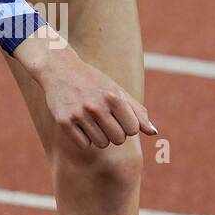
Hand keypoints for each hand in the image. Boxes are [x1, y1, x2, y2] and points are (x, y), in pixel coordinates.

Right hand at [15, 35, 156, 150]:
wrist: (59, 69)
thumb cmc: (94, 82)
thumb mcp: (118, 91)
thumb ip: (138, 112)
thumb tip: (154, 133)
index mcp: (113, 97)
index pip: (133, 129)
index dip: (128, 126)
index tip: (119, 117)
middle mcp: (96, 106)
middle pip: (118, 139)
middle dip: (115, 133)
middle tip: (106, 120)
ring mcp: (79, 114)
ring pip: (101, 144)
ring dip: (100, 137)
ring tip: (93, 121)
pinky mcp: (64, 122)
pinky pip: (84, 145)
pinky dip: (85, 139)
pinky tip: (80, 124)